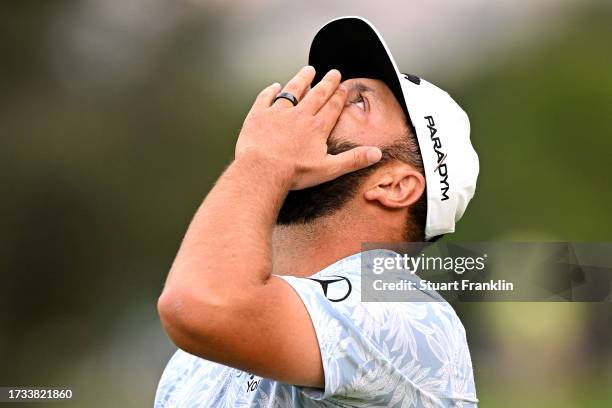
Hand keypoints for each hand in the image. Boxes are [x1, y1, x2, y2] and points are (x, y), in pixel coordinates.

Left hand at [235, 66, 381, 189]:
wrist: (262, 171)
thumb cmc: (293, 173)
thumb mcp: (329, 169)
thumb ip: (353, 160)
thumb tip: (376, 154)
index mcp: (317, 128)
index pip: (331, 107)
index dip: (338, 96)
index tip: (343, 86)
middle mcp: (299, 116)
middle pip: (316, 94)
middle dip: (326, 83)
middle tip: (333, 72)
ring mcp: (277, 113)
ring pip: (292, 91)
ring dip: (301, 79)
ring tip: (308, 70)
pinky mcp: (258, 116)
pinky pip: (265, 98)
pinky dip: (270, 91)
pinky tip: (274, 86)